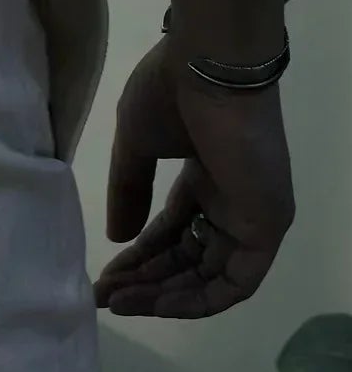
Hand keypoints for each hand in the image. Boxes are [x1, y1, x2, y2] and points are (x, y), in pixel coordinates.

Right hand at [92, 35, 293, 317]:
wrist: (207, 68)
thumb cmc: (170, 93)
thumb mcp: (135, 145)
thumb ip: (128, 192)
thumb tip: (118, 238)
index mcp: (206, 176)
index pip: (173, 231)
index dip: (139, 256)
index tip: (105, 275)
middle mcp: (233, 202)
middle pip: (189, 258)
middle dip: (146, 281)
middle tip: (107, 295)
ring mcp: (252, 216)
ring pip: (210, 276)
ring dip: (165, 295)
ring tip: (120, 302)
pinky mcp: (265, 227)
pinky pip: (234, 282)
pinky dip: (197, 299)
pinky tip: (158, 304)